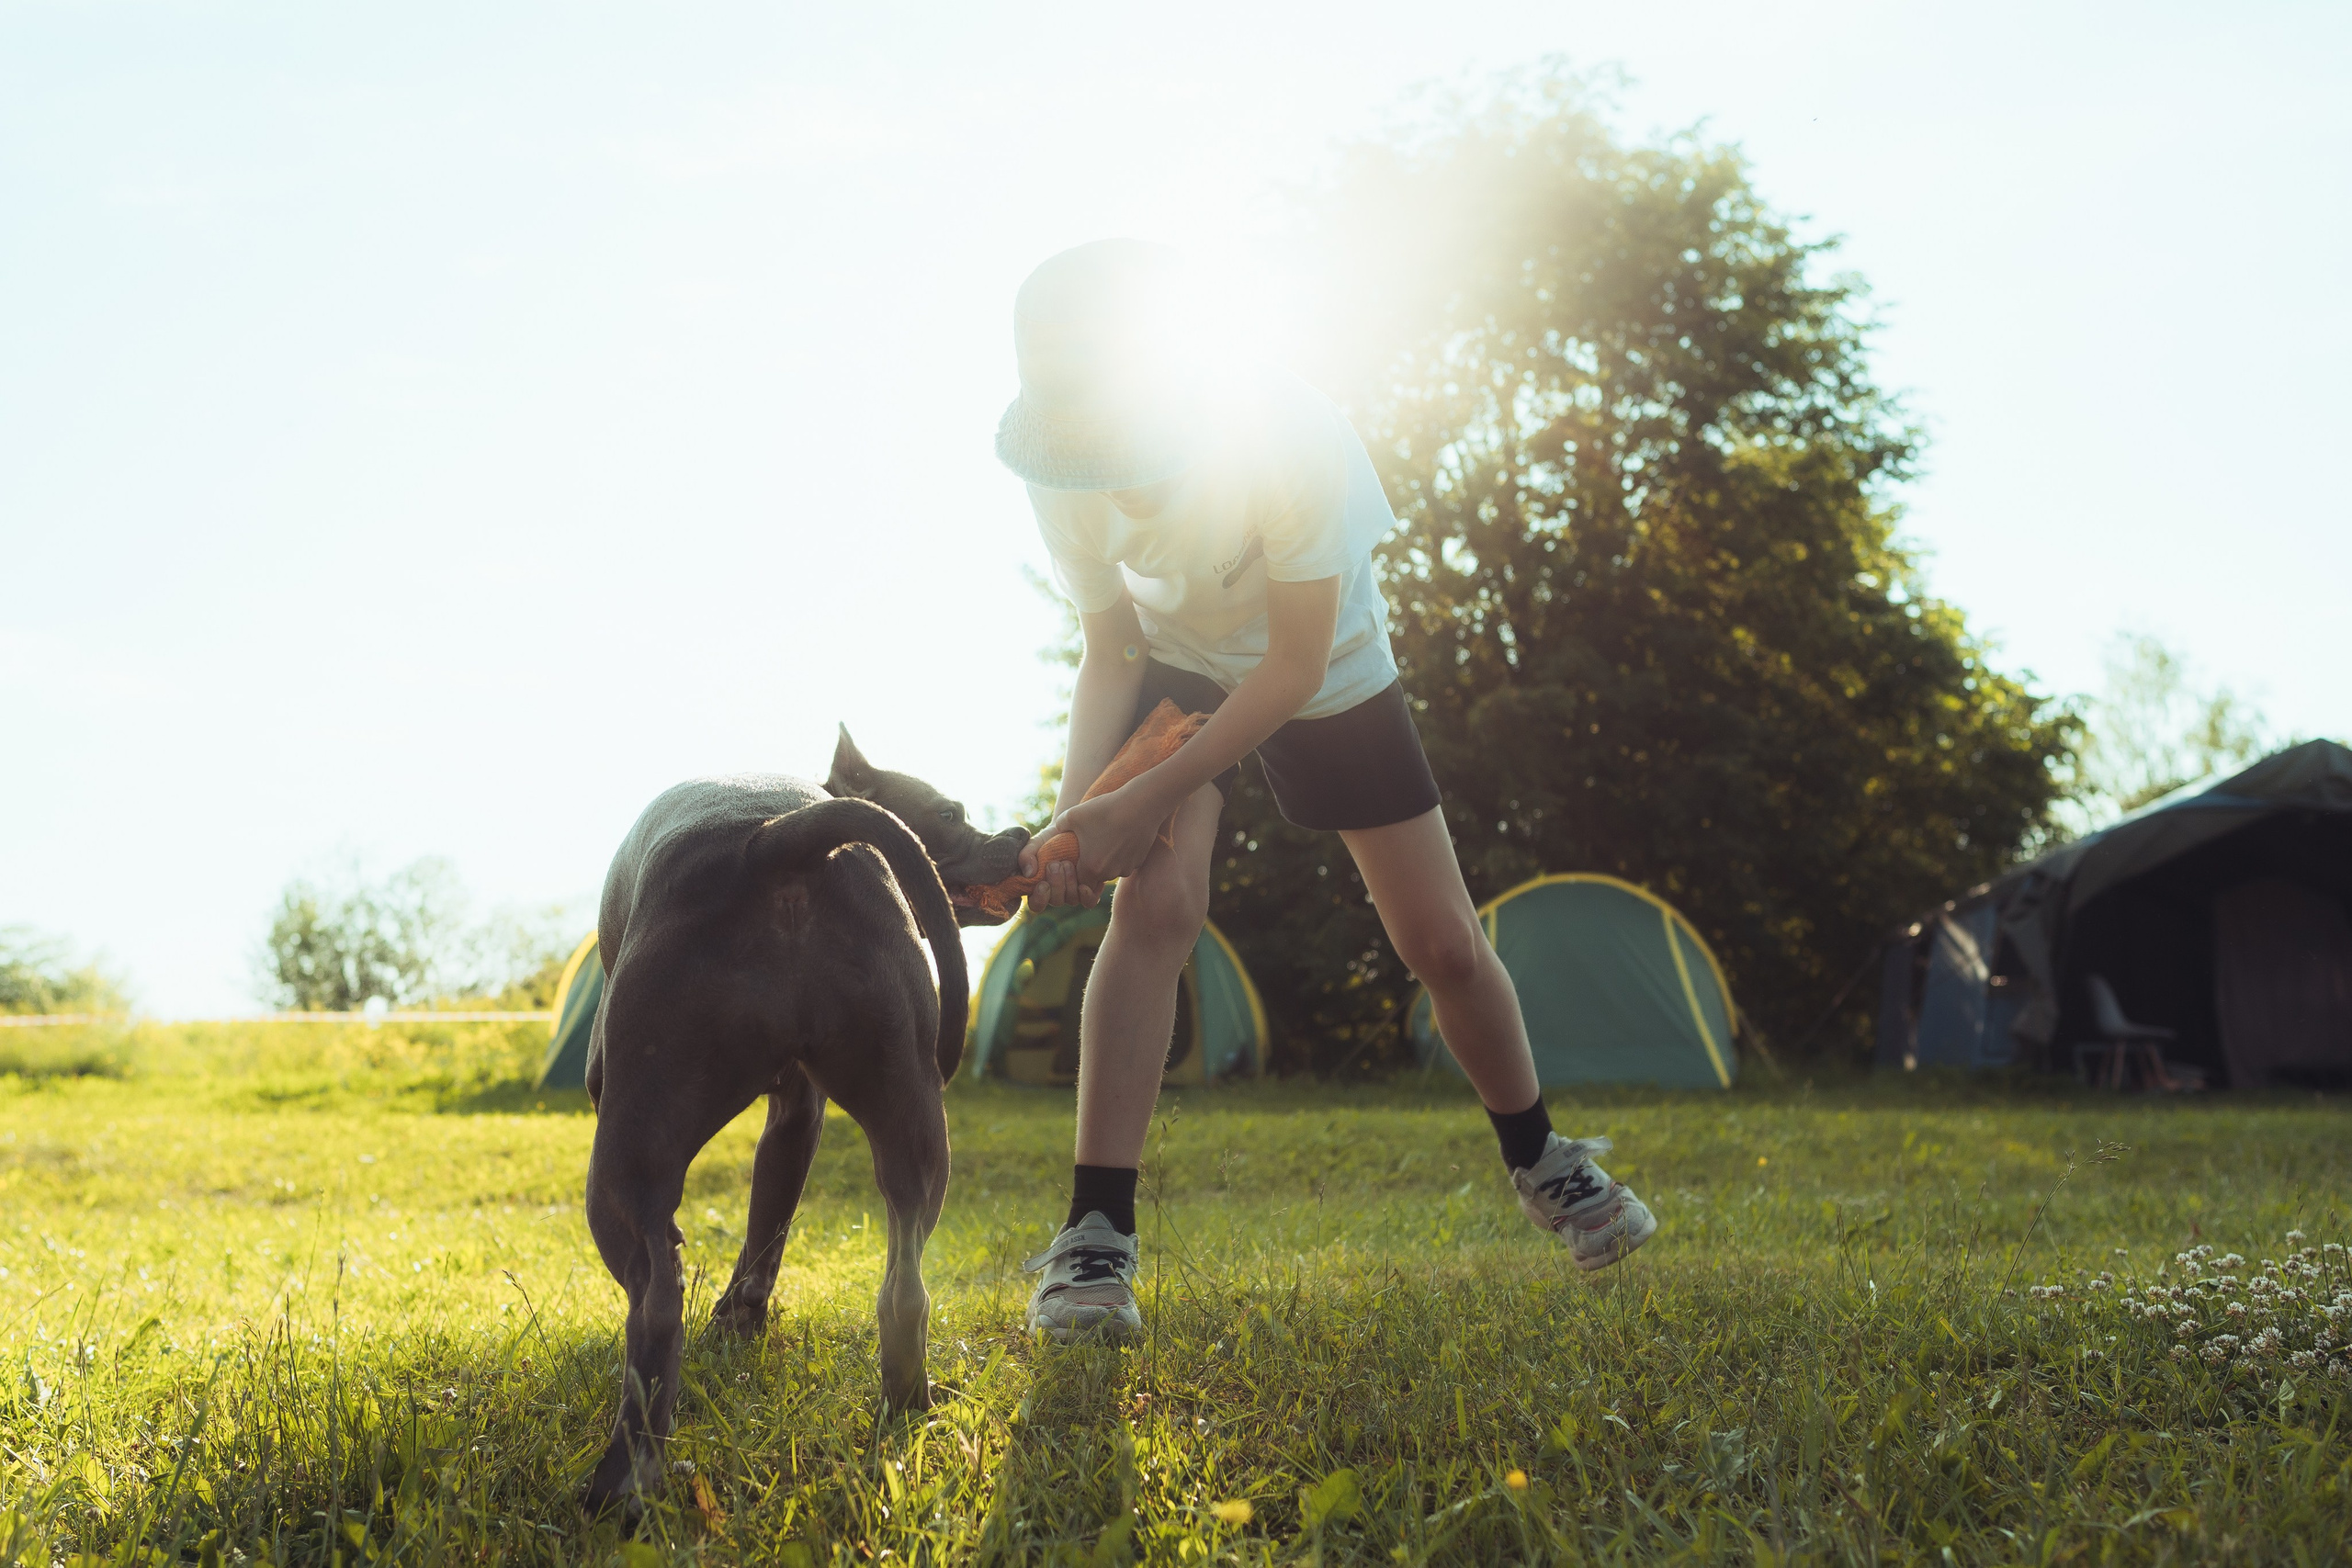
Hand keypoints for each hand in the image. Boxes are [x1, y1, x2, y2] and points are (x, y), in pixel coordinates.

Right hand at [1016, 817, 1097, 908]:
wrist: (1078, 830)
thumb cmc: (1054, 836)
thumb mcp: (1039, 841)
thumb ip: (1027, 854)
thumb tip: (1029, 874)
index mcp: (1041, 884)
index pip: (1037, 904)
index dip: (1039, 899)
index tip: (1042, 884)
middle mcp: (1058, 891)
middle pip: (1055, 901)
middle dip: (1056, 884)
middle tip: (1055, 865)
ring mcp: (1074, 891)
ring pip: (1071, 900)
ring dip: (1069, 883)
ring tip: (1067, 863)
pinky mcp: (1091, 888)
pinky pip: (1089, 902)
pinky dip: (1086, 895)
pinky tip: (1084, 885)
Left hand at [1020, 786, 1167, 907]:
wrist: (1142, 803)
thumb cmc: (1105, 809)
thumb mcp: (1072, 815)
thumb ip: (1058, 829)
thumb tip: (1053, 835)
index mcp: (1091, 867)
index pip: (1076, 883)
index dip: (1072, 873)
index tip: (1072, 857)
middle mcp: (1109, 873)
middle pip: (1093, 878)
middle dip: (1088, 865)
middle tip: (1087, 845)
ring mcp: (1126, 868)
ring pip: (1110, 870)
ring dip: (1105, 859)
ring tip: (1104, 835)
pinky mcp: (1138, 861)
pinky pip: (1124, 863)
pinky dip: (1120, 853)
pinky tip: (1119, 834)